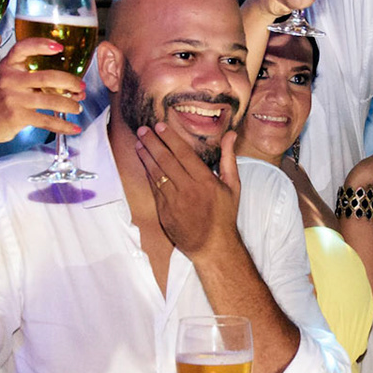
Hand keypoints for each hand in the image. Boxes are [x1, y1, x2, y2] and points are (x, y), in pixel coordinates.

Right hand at [0, 37, 84, 145]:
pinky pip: (46, 120)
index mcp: (7, 66)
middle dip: (70, 82)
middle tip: (80, 87)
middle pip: (47, 77)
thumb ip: (27, 77)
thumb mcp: (5, 80)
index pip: (23, 48)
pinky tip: (73, 128)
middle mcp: (10, 79)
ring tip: (77, 107)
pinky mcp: (17, 117)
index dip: (41, 45)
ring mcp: (13, 98)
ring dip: (69, 105)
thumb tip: (63, 83)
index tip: (59, 47)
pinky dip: (63, 125)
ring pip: (50, 100)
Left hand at [134, 124, 243, 262]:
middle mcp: (188, 189)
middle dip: (153, 143)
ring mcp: (174, 201)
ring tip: (139, 143)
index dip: (170, 138)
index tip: (160, 126)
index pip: (184, 153)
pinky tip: (144, 163)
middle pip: (166, 160)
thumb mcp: (233, 186)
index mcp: (205, 181)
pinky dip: (148, 174)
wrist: (212, 246)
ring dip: (146, 157)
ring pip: (156, 173)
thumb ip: (229, 158)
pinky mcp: (164, 212)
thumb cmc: (224, 215)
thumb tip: (231, 135)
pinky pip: (154, 188)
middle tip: (143, 130)